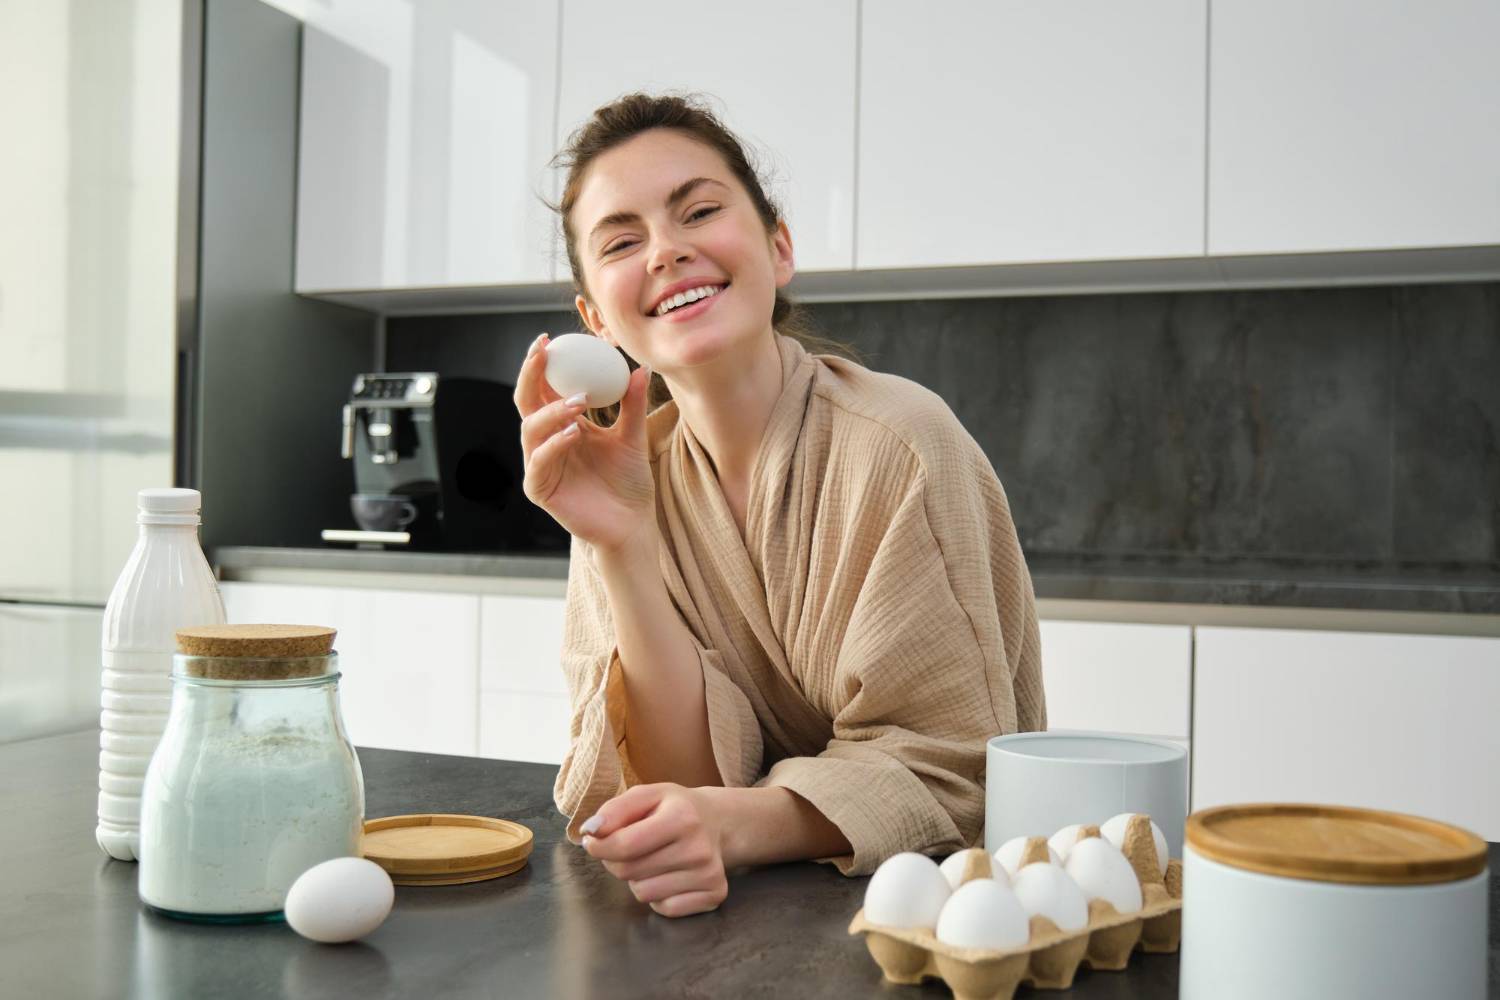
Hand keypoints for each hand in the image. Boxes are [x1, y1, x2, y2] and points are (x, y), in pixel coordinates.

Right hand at [514, 333, 656, 554]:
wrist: (632, 524)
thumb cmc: (629, 483)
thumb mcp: (634, 437)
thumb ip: (632, 404)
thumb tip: (640, 367)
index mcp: (563, 424)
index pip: (544, 387)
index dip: (543, 363)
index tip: (551, 338)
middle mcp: (546, 441)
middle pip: (526, 400)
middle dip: (531, 373)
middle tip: (544, 352)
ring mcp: (539, 464)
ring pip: (530, 428)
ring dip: (552, 410)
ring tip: (579, 399)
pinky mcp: (540, 489)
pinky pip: (539, 462)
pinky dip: (554, 444)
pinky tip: (574, 432)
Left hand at [580, 783, 728, 917]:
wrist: (719, 822)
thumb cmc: (674, 808)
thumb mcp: (646, 795)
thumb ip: (614, 810)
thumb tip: (590, 832)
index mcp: (682, 817)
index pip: (624, 845)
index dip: (599, 846)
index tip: (594, 841)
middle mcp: (699, 848)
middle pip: (629, 872)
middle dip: (618, 861)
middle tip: (629, 848)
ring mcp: (709, 874)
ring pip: (643, 894)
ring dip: (638, 879)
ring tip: (654, 859)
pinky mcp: (715, 895)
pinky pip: (664, 909)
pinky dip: (658, 896)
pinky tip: (670, 875)